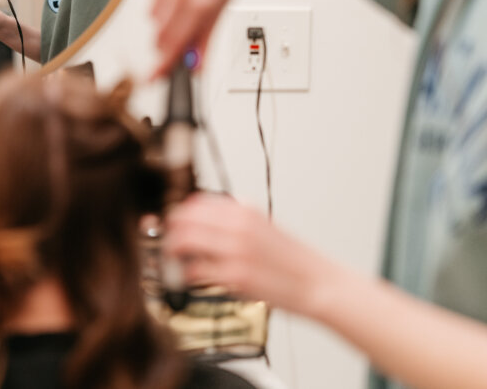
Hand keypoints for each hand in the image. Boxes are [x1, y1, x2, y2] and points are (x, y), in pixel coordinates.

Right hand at [150, 0, 255, 76]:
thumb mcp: (224, 5)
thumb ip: (206, 38)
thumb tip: (196, 65)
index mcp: (199, 2)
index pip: (173, 43)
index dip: (163, 64)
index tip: (153, 78)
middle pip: (160, 32)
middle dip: (169, 40)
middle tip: (185, 33)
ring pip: (154, 14)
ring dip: (167, 17)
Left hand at [164, 193, 336, 316]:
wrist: (318, 283)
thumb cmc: (290, 259)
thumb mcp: (262, 225)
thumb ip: (233, 218)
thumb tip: (200, 215)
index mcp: (244, 210)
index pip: (194, 203)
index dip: (178, 214)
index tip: (173, 224)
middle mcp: (238, 225)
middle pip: (182, 219)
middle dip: (170, 232)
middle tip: (169, 243)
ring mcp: (235, 250)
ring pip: (183, 241)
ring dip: (173, 251)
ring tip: (176, 259)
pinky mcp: (235, 276)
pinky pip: (194, 270)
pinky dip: (187, 273)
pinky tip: (192, 276)